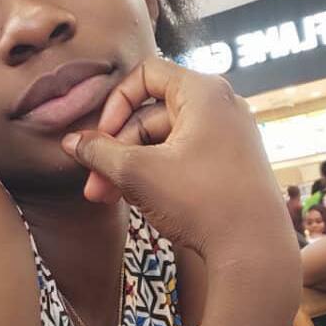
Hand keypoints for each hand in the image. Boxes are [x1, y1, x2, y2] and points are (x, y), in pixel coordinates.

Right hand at [62, 56, 295, 264]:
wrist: (253, 251)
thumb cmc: (201, 202)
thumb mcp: (138, 174)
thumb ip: (99, 152)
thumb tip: (72, 143)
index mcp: (204, 92)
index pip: (146, 74)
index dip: (115, 103)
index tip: (101, 138)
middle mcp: (221, 107)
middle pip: (152, 114)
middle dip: (117, 149)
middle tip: (93, 184)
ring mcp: (229, 137)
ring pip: (165, 141)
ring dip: (131, 167)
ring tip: (106, 198)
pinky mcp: (231, 165)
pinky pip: (183, 158)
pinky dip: (156, 174)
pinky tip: (134, 200)